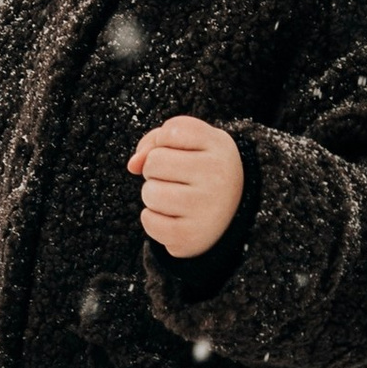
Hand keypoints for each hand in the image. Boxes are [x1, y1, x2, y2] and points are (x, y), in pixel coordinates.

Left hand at [128, 116, 244, 258]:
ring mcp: (205, 208)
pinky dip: (152, 218)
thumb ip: (156, 141)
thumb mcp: (190, 144)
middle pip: (154, 162)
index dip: (164, 141)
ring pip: (150, 192)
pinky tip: (171, 216)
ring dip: (153, 194)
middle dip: (155, 170)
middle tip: (176, 178)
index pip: (169, 132)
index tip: (182, 152)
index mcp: (219, 147)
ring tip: (174, 197)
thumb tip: (133, 165)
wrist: (233, 213)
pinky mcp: (191, 235)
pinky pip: (149, 221)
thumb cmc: (203, 170)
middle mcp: (217, 176)